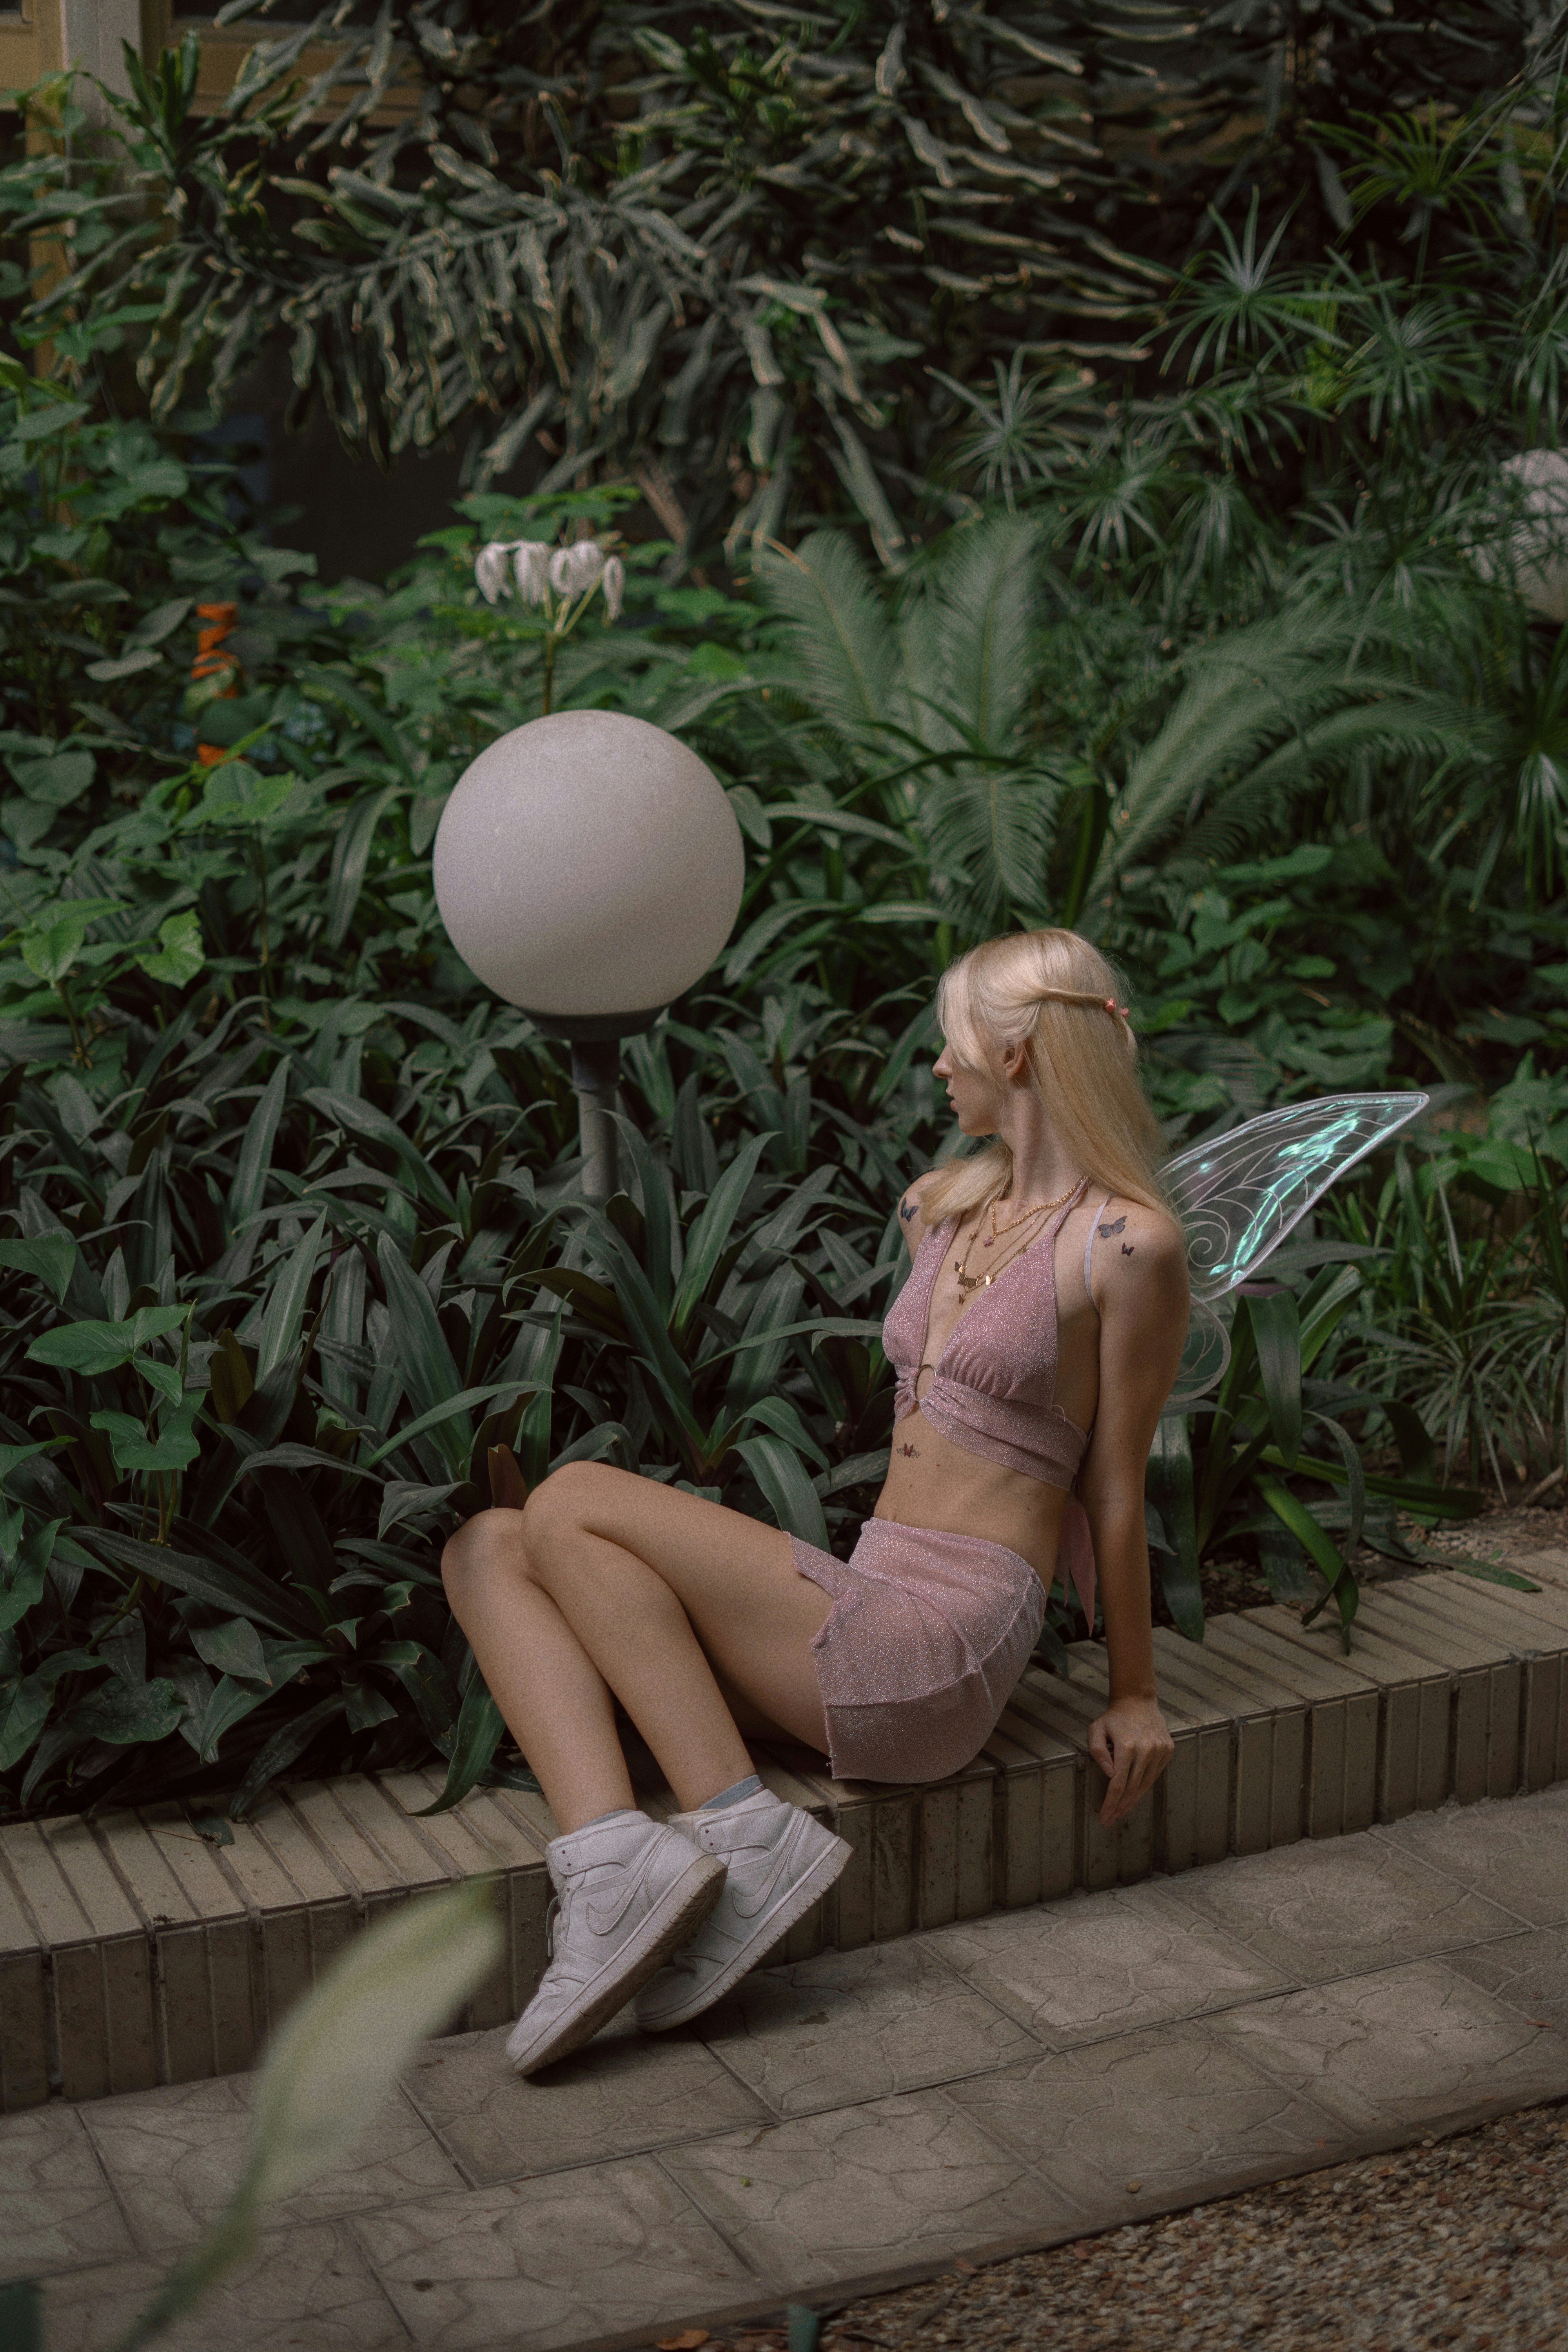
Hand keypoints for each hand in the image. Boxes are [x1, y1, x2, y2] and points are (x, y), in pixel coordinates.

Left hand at [1087, 1696, 1172, 1827]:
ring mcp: (1159, 1751)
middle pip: (1132, 1788)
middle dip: (1120, 1807)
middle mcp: (1146, 1751)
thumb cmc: (1113, 1717)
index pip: (1118, 1784)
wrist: (1138, 1700)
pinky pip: (1154, 1774)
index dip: (1111, 1804)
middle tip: (1110, 1820)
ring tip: (1121, 1812)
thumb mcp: (1096, 1729)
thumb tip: (1109, 1774)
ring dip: (1132, 1800)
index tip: (1104, 1818)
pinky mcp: (1168, 1750)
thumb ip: (1098, 1752)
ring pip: (1145, 1784)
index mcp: (1127, 1747)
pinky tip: (1134, 1794)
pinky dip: (1144, 1786)